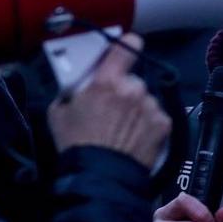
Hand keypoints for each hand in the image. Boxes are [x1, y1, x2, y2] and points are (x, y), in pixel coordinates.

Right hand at [47, 33, 170, 168]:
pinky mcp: (163, 123)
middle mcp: (133, 88)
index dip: (127, 45)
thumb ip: (70, 92)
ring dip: (136, 109)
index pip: (127, 45)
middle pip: (132, 81)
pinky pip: (155, 117)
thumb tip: (75, 86)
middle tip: (111, 110)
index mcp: (107, 80)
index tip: (126, 48)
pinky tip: (133, 138)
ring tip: (122, 130)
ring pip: (144, 100)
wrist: (100, 176)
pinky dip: (147, 124)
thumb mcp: (58, 112)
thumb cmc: (77, 144)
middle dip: (123, 91)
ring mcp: (151, 106)